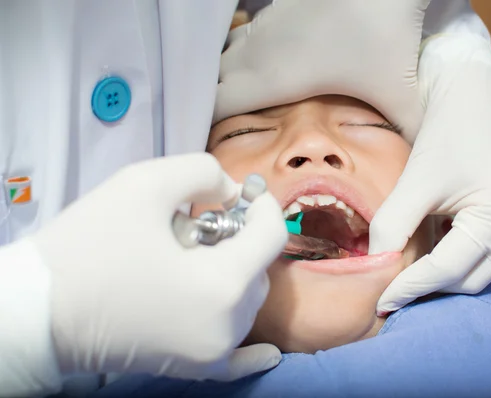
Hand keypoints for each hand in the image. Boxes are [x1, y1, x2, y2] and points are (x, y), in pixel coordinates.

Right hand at [31, 153, 286, 380]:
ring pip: (246, 303)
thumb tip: (230, 191)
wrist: (37, 311)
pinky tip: (267, 353)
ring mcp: (210, 353)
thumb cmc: (89, 245)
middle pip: (258, 270)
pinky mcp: (191, 369)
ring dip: (233, 273)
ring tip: (189, 259)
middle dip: (240, 239)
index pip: (271, 236)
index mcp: (222, 285)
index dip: (263, 206)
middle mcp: (227, 326)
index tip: (245, 192)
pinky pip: (236, 361)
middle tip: (200, 223)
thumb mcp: (145, 183)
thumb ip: (203, 172)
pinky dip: (252, 352)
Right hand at [215, 0, 430, 138]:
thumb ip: (404, 132)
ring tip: (241, 101)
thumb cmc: (381, 32)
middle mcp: (256, 53)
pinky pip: (243, 38)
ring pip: (226, 56)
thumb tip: (414, 165)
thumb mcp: (398, 93)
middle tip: (223, 128)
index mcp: (271, 81)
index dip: (205, 126)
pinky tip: (267, 67)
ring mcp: (263, 27)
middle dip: (211, 104)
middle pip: (213, 82)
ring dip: (227, 79)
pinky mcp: (274, 9)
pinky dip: (244, 56)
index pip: (214, 106)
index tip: (210, 146)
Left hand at [370, 34, 490, 311]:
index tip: (382, 303)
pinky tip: (438, 249)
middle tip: (392, 289)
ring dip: (445, 274)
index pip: (450, 268)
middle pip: (470, 277)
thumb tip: (375, 267)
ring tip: (411, 270)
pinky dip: (462, 259)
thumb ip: (392, 225)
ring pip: (481, 271)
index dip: (412, 287)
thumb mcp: (414, 181)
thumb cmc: (444, 135)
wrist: (471, 102)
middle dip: (429, 285)